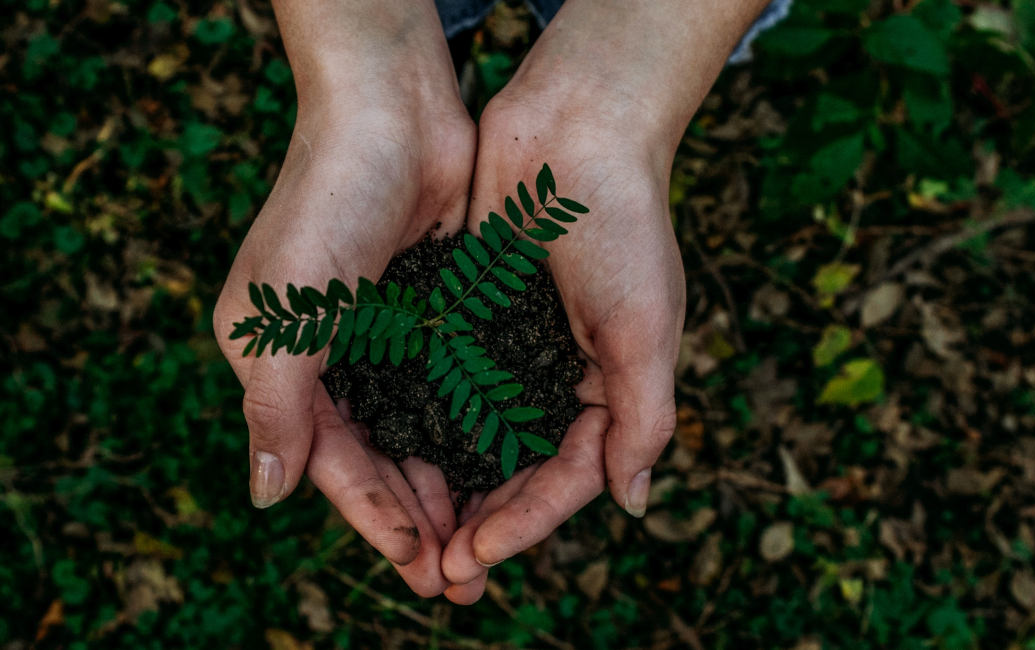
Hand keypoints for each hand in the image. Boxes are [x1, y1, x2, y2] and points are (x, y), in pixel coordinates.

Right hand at [212, 0, 473, 596]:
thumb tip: (264, 496)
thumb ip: (275, 407)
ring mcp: (383, 335)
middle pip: (376, 458)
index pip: (328, 461)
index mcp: (278, 362)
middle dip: (416, 520)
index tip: (420, 564)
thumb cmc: (325, 204)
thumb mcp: (285, 314)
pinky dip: (472, 431)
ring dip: (449, 488)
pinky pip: (452, 388)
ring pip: (418, 432)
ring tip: (486, 543)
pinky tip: (504, 469)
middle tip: (461, 580)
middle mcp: (328, 356)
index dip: (372, 516)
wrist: (391, 109)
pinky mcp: (431, 311)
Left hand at [436, 0, 771, 602]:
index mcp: (608, 388)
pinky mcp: (467, 315)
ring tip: (409, 534)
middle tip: (438, 572)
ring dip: (445, 487)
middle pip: (515, 471)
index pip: (566, 478)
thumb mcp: (646, 328)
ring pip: (472, 438)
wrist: (575, 127)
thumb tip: (632, 503)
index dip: (525, 523)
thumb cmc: (623, 225)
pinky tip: (388, 454)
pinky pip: (441, 383)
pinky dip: (421, 422)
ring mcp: (510, 348)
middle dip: (481, 523)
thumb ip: (642, 417)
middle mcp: (556, 377)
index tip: (477, 553)